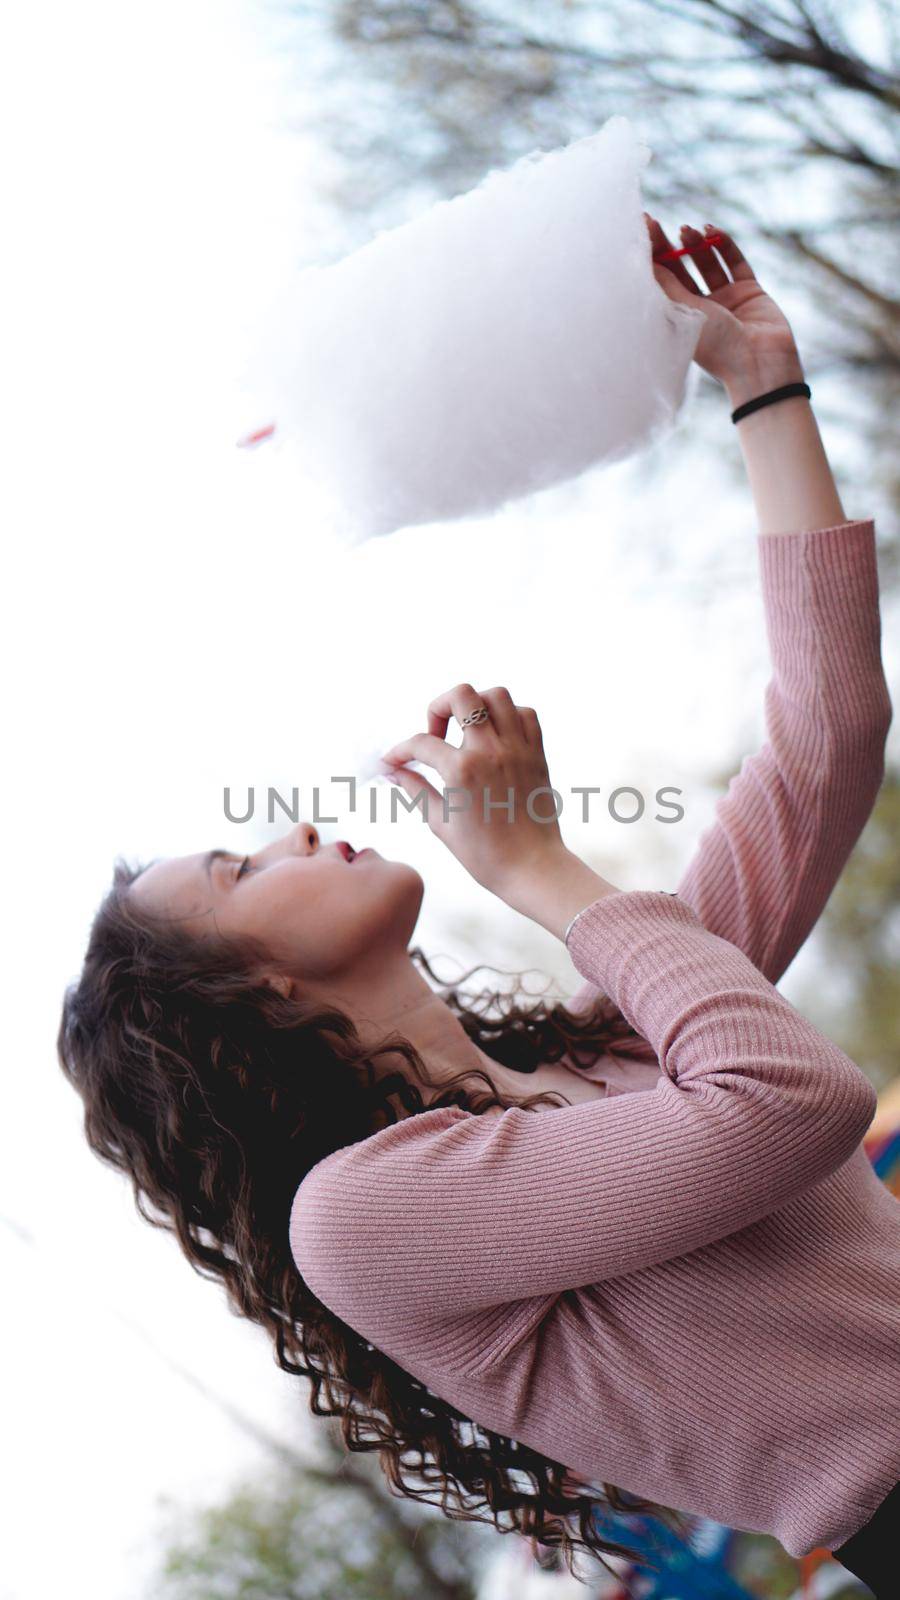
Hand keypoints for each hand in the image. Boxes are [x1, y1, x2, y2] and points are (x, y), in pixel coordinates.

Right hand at [379, 683, 569, 905]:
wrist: (532, 868)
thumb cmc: (484, 854)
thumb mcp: (441, 822)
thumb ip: (415, 789)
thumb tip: (392, 771)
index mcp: (462, 771)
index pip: (420, 743)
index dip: (399, 751)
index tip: (392, 761)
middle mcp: (490, 751)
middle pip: (462, 696)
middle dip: (439, 706)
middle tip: (436, 733)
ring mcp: (517, 749)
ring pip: (497, 695)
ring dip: (475, 705)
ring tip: (466, 729)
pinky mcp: (537, 754)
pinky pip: (525, 714)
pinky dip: (508, 716)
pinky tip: (495, 736)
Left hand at [644, 215, 805, 405]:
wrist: (760, 364)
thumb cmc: (717, 347)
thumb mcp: (685, 314)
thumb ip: (666, 285)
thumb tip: (642, 259)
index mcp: (681, 319)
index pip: (661, 283)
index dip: (650, 258)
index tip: (639, 233)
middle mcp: (701, 308)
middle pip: (680, 269)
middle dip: (668, 246)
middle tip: (654, 223)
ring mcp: (726, 298)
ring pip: (707, 263)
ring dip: (695, 244)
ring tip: (686, 230)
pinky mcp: (749, 291)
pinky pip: (735, 262)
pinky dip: (724, 245)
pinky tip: (711, 230)